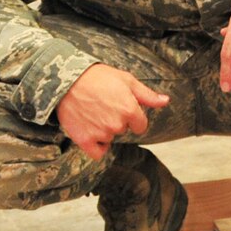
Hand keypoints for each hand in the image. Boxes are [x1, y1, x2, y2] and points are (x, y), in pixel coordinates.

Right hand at [54, 63, 170, 159]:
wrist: (65, 81)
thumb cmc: (97, 77)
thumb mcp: (126, 80)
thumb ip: (147, 95)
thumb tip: (166, 101)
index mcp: (130, 110)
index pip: (140, 126)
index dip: (132, 117)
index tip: (120, 107)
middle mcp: (117, 124)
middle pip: (123, 130)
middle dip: (116, 120)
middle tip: (103, 105)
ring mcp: (100, 133)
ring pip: (110, 138)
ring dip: (104, 130)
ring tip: (92, 112)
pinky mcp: (84, 140)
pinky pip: (97, 153)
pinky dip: (96, 145)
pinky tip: (90, 131)